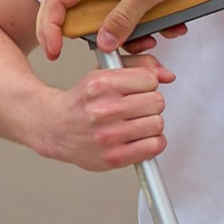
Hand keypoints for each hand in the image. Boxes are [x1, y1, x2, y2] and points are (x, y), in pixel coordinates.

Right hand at [36, 0, 223, 57]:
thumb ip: (124, 18)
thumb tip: (103, 43)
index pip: (55, 1)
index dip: (48, 29)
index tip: (54, 53)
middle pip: (82, 16)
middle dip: (102, 39)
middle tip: (123, 52)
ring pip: (110, 19)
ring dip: (132, 35)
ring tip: (157, 39)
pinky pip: (131, 12)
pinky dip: (148, 24)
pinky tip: (172, 26)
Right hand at [36, 37, 174, 170]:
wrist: (55, 128)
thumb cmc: (83, 101)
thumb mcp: (105, 73)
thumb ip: (139, 66)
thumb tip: (167, 75)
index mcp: (101, 84)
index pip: (150, 79)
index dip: (146, 83)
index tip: (137, 89)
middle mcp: (104, 109)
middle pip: (157, 101)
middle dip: (149, 103)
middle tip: (135, 107)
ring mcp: (109, 135)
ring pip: (157, 123)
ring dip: (150, 123)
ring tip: (134, 122)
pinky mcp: (114, 157)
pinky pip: (155, 146)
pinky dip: (151, 142)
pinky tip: (137, 137)